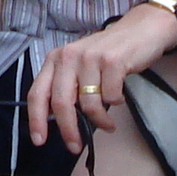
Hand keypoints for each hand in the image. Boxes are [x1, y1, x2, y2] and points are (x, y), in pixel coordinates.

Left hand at [26, 3, 176, 154]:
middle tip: (76, 146)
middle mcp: (69, 56)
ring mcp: (90, 57)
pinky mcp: (112, 61)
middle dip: (68, 130)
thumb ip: (67, 87)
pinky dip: (116, 104)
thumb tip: (60, 122)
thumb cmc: (107, 53)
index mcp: (55, 59)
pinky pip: (110, 97)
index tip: (39, 141)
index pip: (38, 93)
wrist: (140, 30)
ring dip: (100, 120)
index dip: (36, 120)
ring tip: (108, 124)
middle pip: (61, 103)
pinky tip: (119, 99)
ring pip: (88, 104)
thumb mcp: (79, 66)